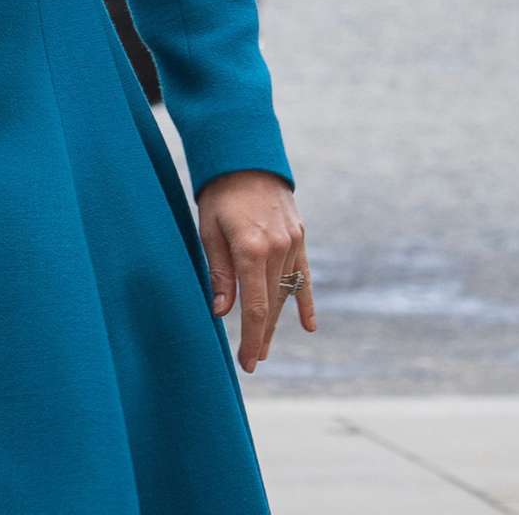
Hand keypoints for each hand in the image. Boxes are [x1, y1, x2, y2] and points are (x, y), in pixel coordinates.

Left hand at [198, 170, 313, 372]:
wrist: (246, 158)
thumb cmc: (219, 195)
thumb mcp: (209, 231)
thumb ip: (219, 272)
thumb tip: (220, 311)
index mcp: (251, 249)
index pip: (254, 306)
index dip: (250, 337)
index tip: (247, 362)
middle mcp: (277, 248)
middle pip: (271, 304)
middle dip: (261, 335)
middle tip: (253, 361)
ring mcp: (292, 242)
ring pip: (286, 292)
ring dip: (276, 321)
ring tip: (265, 346)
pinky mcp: (298, 237)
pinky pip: (303, 275)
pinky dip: (304, 300)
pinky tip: (309, 326)